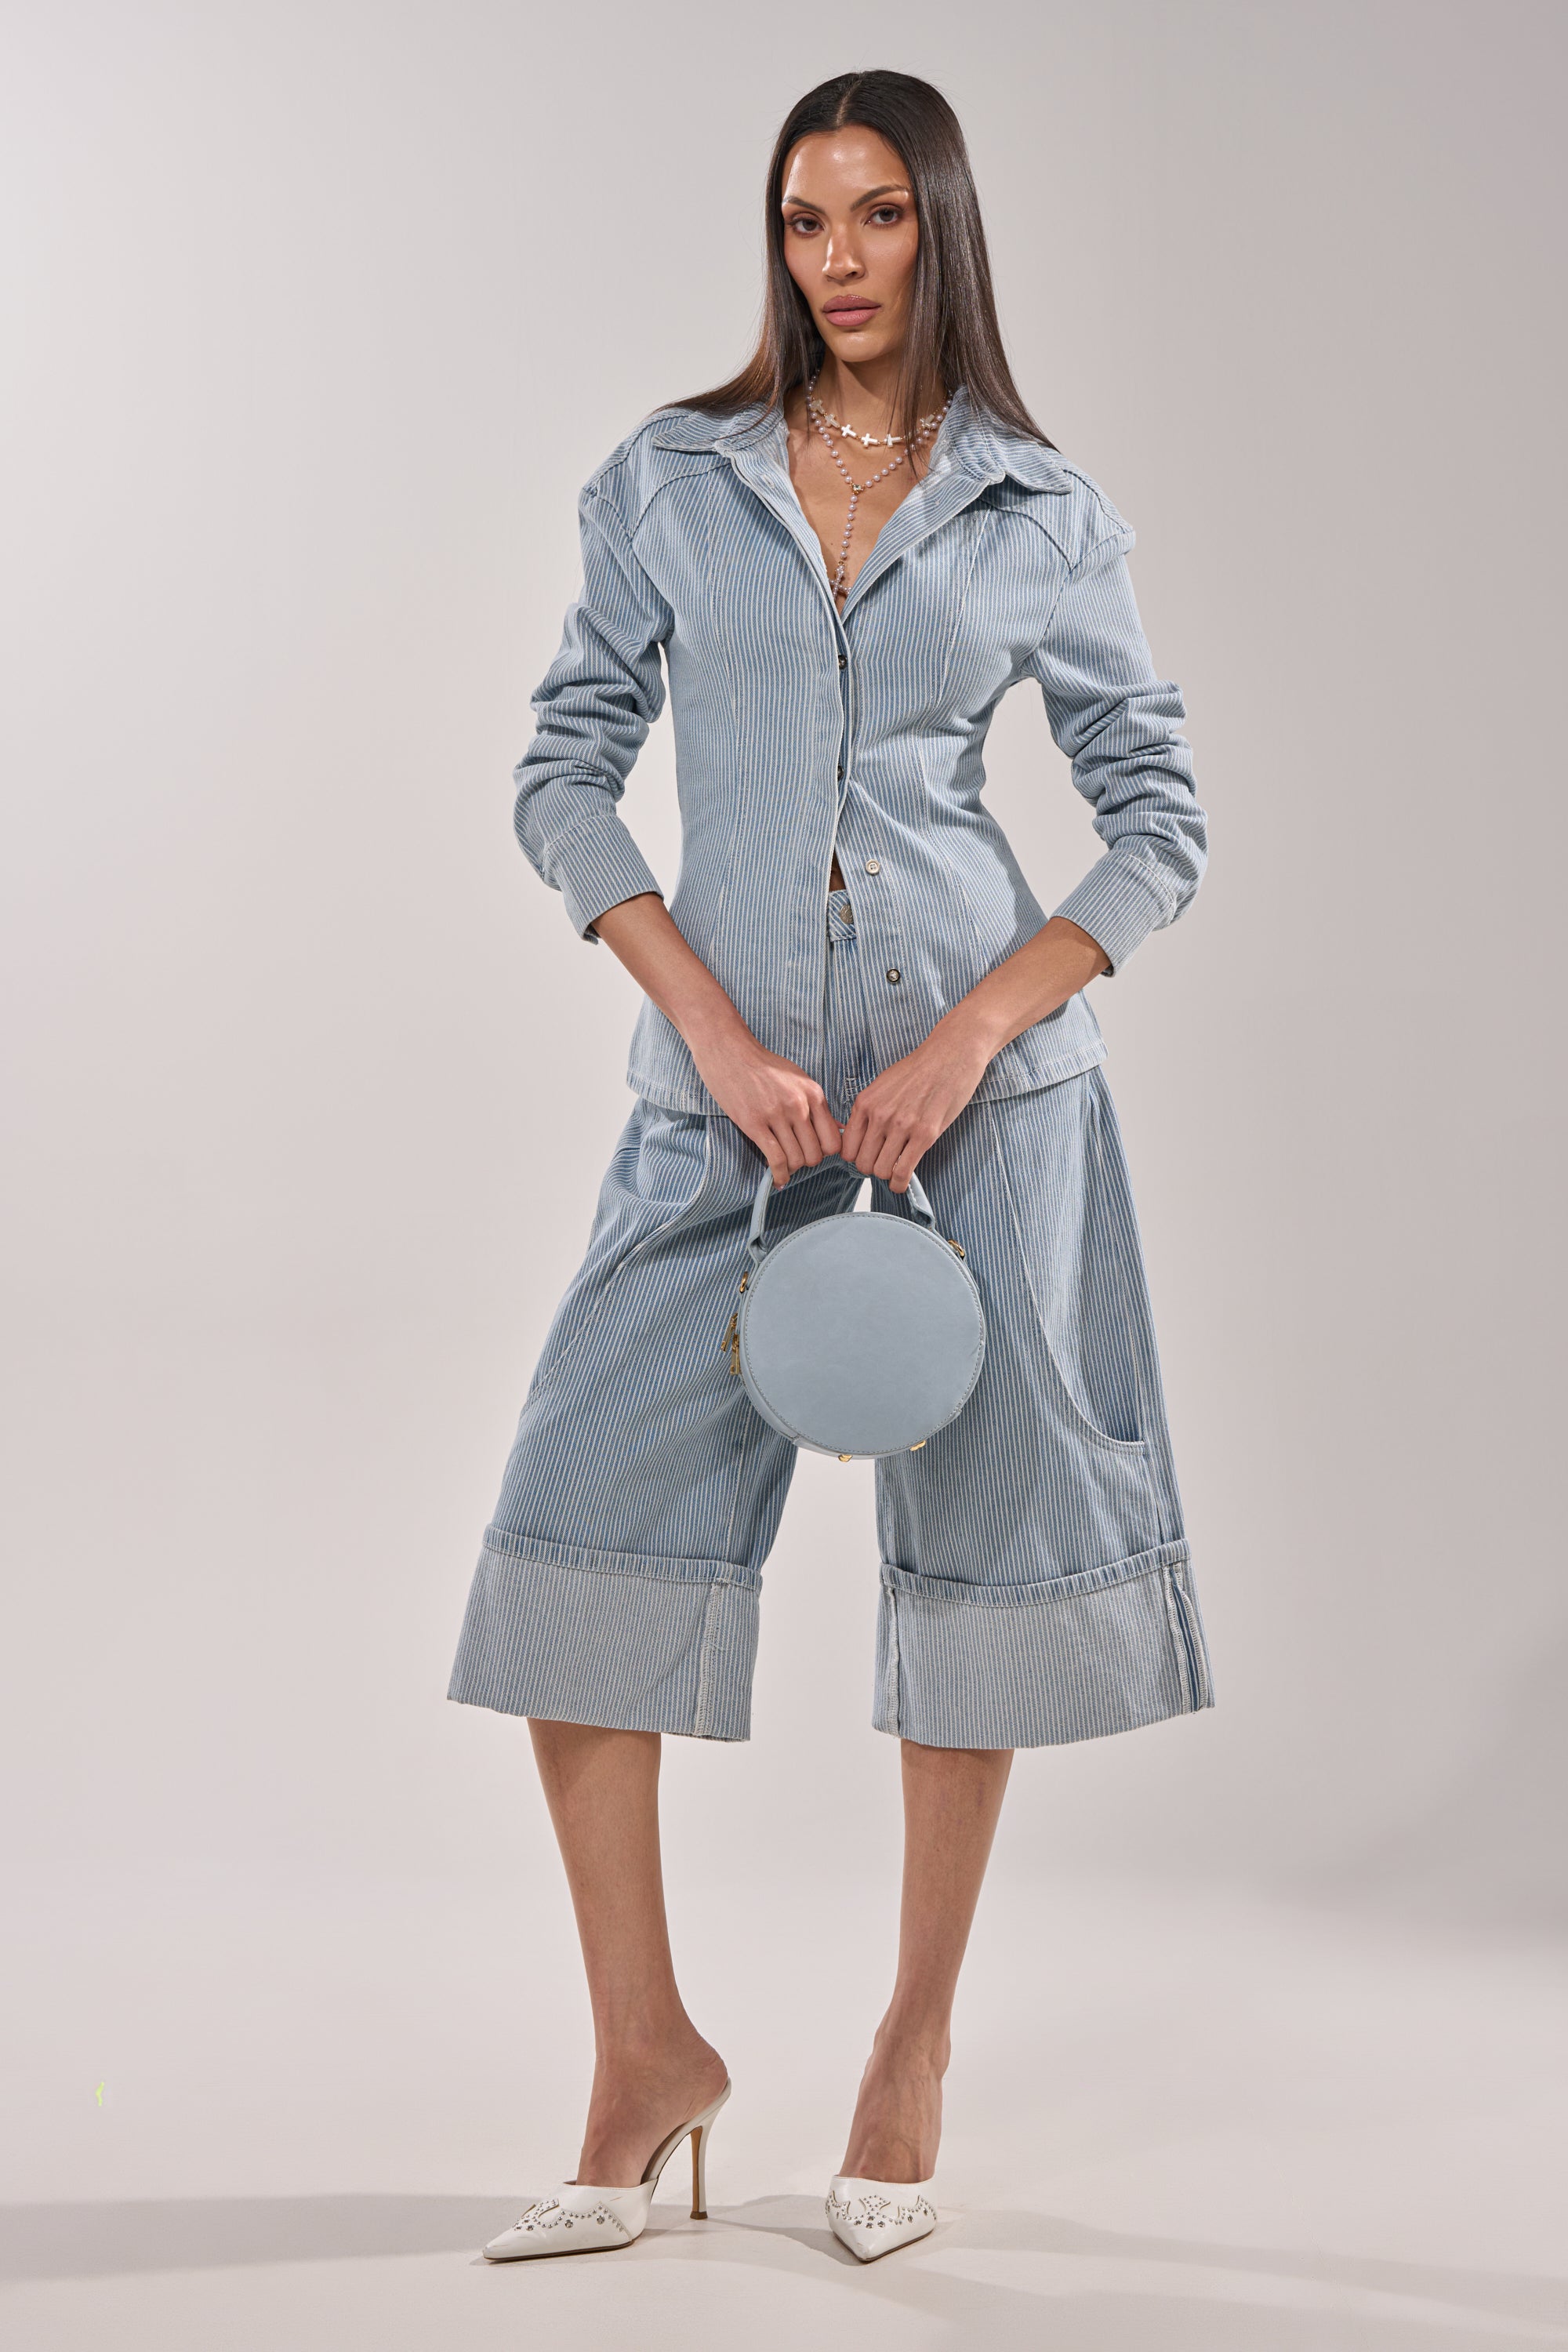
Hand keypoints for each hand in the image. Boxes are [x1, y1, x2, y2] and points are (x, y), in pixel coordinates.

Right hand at [691, 1027, 841, 1188]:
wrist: (730, 1052)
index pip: (833, 1140)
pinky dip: (779, 1174)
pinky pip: (775, 1159)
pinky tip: (777, 1179)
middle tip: (796, 1158)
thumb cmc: (763, 1066)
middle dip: (807, 1162)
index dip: (825, 1152)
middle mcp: (799, 1106)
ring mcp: (777, 1115)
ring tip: (784, 1165)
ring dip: (791, 1168)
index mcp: (813, 1094)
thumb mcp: (798, 1078)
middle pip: (815, 1155)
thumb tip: (838, 1128)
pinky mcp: (754, 1124)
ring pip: (796, 1159)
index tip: (814, 1151)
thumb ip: (817, 1105)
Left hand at [841, 1013, 993, 1192]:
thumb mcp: (883, 1085)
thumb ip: (869, 1110)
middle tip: (883, 1164)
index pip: (846, 1147)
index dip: (855, 1157)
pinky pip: (903, 1171)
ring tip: (895, 1170)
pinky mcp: (926, 1134)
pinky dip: (900, 1183)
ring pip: (881, 1170)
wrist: (951, 1055)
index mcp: (866, 1103)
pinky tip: (901, 1182)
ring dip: (887, 1175)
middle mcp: (880, 1115)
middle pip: (862, 1163)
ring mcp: (902, 1126)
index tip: (866, 1156)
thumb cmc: (919, 1070)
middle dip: (871, 1168)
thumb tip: (858, 1137)